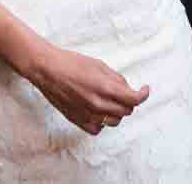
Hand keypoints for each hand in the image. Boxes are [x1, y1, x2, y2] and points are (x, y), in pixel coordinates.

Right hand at [27, 44, 149, 135]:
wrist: (48, 70)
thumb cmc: (71, 63)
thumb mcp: (99, 65)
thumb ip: (116, 79)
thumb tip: (126, 88)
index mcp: (105, 88)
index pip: (134, 99)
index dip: (143, 94)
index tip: (144, 89)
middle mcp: (98, 105)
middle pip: (126, 111)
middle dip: (129, 101)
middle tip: (125, 92)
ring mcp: (88, 115)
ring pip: (114, 121)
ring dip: (117, 112)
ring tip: (110, 100)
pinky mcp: (78, 121)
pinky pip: (98, 128)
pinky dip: (102, 121)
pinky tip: (98, 111)